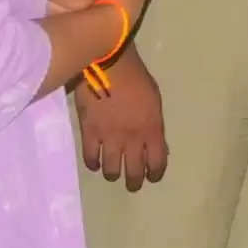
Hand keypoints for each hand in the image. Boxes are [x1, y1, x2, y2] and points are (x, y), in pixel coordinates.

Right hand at [75, 56, 167, 189]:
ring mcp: (110, 138)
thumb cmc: (136, 77)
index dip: (154, 174)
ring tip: (112, 173)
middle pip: (134, 173)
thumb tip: (156, 145)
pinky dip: (93, 163)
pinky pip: (91, 158)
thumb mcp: (154, 101)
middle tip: (132, 183)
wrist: (109, 63)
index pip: (157, 163)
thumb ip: (154, 125)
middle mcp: (133, 139)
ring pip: (111, 171)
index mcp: (152, 130)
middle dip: (134, 182)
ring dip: (113, 174)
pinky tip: (95, 162)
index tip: (151, 176)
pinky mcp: (90, 133)